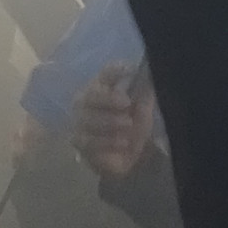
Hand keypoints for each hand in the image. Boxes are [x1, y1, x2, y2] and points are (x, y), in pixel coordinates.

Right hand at [70, 64, 157, 183]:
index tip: (130, 68)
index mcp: (101, 88)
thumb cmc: (131, 129)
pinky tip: (121, 142)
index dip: (115, 69)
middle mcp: (85, 101)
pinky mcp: (78, 142)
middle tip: (127, 104)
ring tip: (127, 126)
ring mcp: (78, 122)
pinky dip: (108, 141)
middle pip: (91, 94)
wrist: (127, 159)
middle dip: (109, 98)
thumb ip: (144, 92)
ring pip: (90, 118)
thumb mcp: (142, 110)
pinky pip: (90, 139)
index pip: (105, 74)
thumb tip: (149, 71)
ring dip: (111, 122)